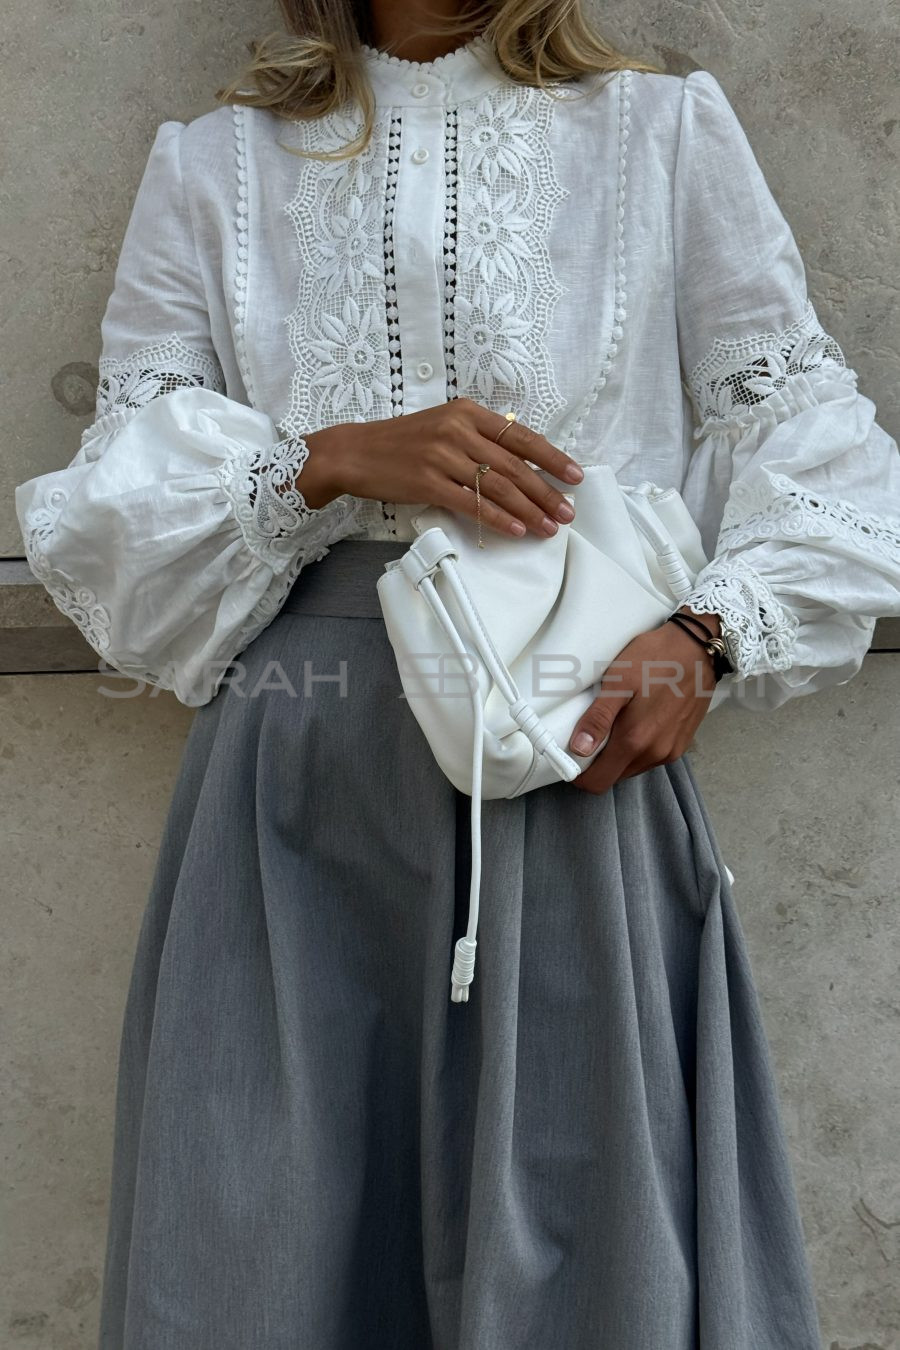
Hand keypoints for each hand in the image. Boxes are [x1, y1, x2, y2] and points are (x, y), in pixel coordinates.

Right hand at [298, 398, 584, 538]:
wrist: (353, 452)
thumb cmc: (399, 443)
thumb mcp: (442, 425)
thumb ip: (477, 437)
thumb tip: (518, 462)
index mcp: (467, 412)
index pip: (520, 436)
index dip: (552, 458)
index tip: (575, 476)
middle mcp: (458, 430)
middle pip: (515, 465)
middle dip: (546, 492)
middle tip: (568, 512)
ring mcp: (442, 455)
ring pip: (498, 487)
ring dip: (529, 510)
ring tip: (550, 527)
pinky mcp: (428, 482)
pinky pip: (472, 503)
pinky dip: (498, 519)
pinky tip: (517, 531)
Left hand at [566, 615, 719, 794]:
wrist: (698, 647)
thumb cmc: (655, 658)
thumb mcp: (618, 682)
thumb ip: (599, 718)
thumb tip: (579, 749)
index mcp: (635, 741)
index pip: (599, 782)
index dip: (580, 774)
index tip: (571, 755)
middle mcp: (655, 754)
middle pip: (614, 776)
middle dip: (598, 762)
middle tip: (591, 732)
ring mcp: (671, 751)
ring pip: (632, 767)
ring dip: (619, 753)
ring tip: (615, 723)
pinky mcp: (682, 743)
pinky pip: (650, 758)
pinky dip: (638, 747)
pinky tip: (637, 722)